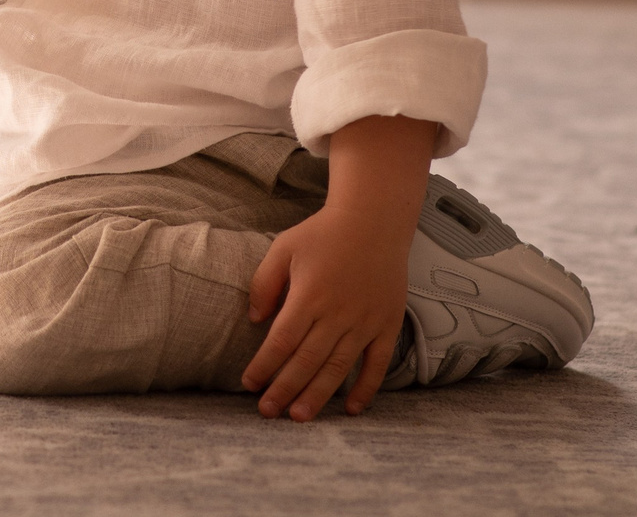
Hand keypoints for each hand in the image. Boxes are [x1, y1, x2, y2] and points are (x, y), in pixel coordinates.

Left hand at [241, 203, 411, 419]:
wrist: (373, 220)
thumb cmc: (323, 233)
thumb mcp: (283, 248)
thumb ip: (264, 283)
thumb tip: (254, 320)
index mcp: (309, 295)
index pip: (281, 341)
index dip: (264, 366)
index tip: (249, 384)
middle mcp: (337, 314)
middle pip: (306, 361)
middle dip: (284, 390)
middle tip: (267, 412)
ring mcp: (365, 322)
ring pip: (338, 369)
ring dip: (317, 396)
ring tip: (298, 417)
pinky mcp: (387, 325)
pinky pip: (377, 365)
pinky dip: (365, 389)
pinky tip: (351, 409)